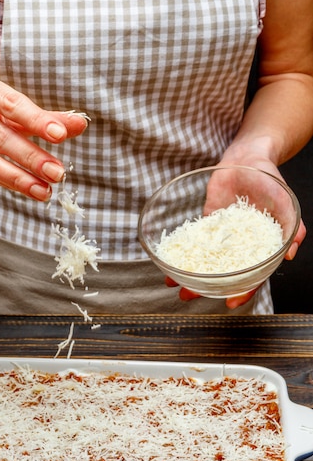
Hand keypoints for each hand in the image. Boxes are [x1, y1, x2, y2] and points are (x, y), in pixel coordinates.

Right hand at [0, 63, 88, 200]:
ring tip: (44, 191)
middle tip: (58, 173)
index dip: (36, 121)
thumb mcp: (16, 110)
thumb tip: (80, 124)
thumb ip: (46, 118)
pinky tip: (25, 188)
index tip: (60, 137)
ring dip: (18, 178)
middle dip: (31, 157)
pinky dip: (2, 181)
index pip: (9, 103)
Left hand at [165, 159, 305, 308]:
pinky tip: (169, 258)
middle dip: (206, 287)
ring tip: (174, 283)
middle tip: (190, 294)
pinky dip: (182, 250)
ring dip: (190, 273)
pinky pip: (193, 240)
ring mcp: (222, 235)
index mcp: (261, 247)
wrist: (249, 158)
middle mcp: (239, 246)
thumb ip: (291, 228)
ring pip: (205, 261)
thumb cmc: (271, 180)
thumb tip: (288, 254)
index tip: (230, 302)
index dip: (243, 291)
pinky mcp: (207, 223)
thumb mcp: (286, 203)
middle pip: (223, 274)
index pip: (252, 276)